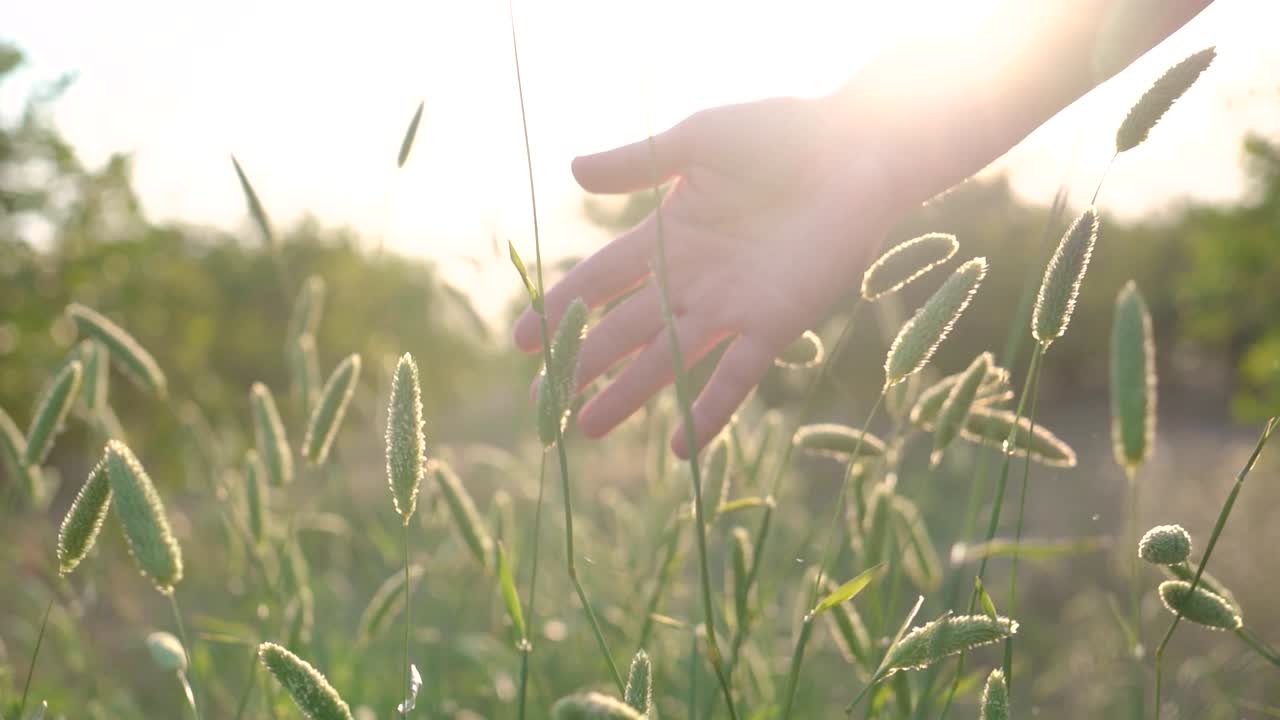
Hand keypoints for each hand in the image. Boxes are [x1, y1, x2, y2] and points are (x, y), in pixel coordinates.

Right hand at [513, 95, 914, 457]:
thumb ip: (639, 162)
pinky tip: (679, 449)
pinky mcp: (774, 323)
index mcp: (668, 236)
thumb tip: (572, 170)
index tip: (522, 341)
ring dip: (627, 395)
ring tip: (587, 429)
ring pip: (665, 360)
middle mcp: (691, 279)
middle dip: (581, 364)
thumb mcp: (700, 140)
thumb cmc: (784, 135)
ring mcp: (730, 306)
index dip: (560, 308)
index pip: (599, 280)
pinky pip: (736, 376)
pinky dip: (708, 411)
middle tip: (543, 402)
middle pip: (622, 329)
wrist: (859, 149)